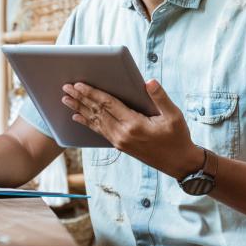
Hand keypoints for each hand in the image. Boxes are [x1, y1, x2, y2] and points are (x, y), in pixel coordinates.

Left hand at [62, 80, 203, 178]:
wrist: (179, 163)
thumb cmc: (177, 137)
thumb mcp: (174, 115)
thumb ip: (160, 97)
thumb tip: (148, 82)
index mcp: (134, 124)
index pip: (108, 105)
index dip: (92, 93)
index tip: (79, 84)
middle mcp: (123, 134)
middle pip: (97, 112)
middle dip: (80, 99)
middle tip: (66, 88)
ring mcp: (119, 141)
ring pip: (95, 122)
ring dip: (80, 109)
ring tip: (66, 99)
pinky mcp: (120, 146)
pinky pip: (99, 131)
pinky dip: (87, 122)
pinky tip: (77, 117)